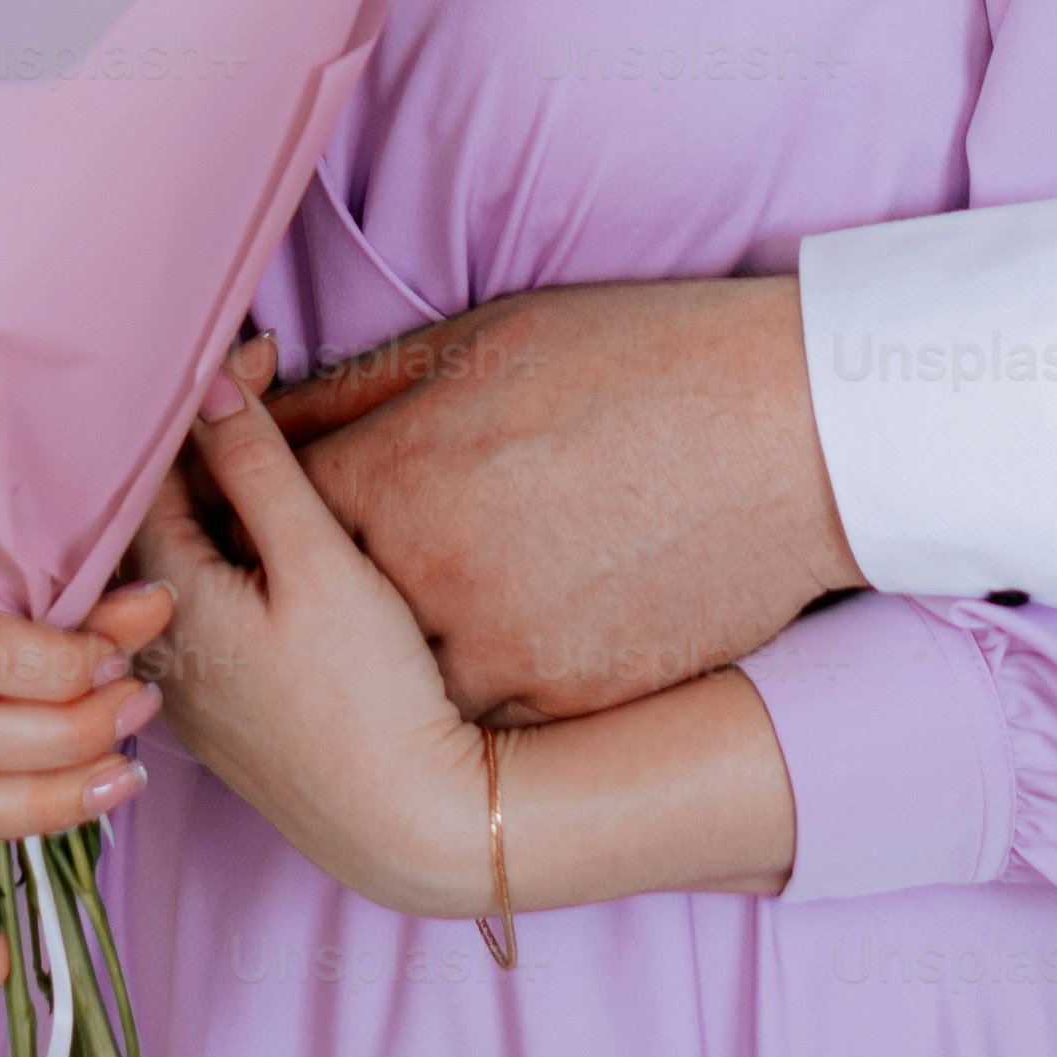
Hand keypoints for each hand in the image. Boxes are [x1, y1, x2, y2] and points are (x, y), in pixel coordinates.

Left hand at [131, 336, 494, 918]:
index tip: (260, 354)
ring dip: (210, 495)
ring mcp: (181, 688)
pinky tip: (266, 535)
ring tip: (269, 442)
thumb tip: (207, 381)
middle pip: (150, 514)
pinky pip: (192, 608)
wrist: (411, 826)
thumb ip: (257, 469)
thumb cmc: (372, 696)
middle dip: (202, 440)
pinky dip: (219, 552)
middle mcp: (151, 648)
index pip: (146, 468)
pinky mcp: (218, 715)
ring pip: (169, 562)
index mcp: (163, 603)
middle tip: (269, 380)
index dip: (195, 397)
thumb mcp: (321, 562)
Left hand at [268, 276, 855, 726]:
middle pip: (319, 604)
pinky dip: (473, 683)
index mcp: (396, 472)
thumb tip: (263, 418)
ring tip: (427, 601)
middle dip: (316, 583)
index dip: (268, 504)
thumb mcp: (480, 341)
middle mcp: (429, 573)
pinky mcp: (563, 702)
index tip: (275, 500)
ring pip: (393, 675)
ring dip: (390, 649)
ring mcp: (498, 650)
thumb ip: (355, 393)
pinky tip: (496, 635)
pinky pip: (478, 715)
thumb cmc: (634, 358)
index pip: (272, 510)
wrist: (793, 432)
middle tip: (341, 560)